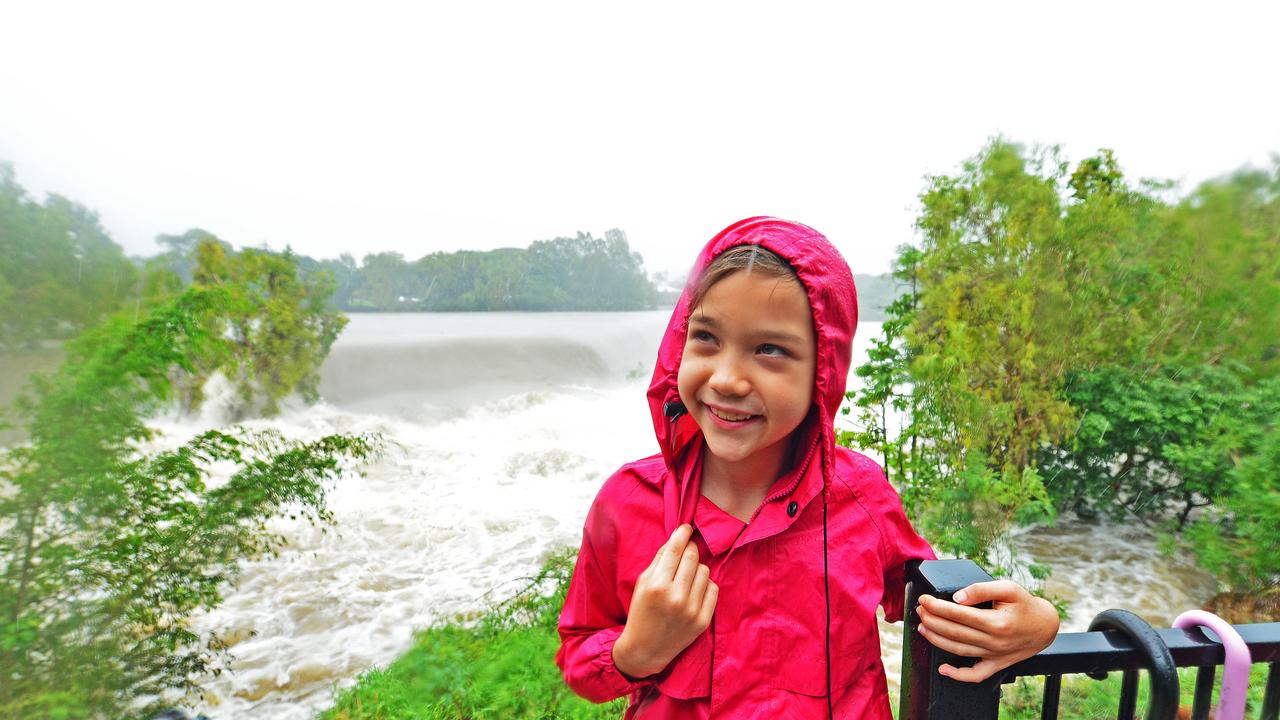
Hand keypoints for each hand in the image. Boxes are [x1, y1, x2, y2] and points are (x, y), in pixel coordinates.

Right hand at [613, 524, 717, 678]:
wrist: (646, 648)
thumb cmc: (641, 611)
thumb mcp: (643, 582)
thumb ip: (660, 560)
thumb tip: (678, 538)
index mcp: (656, 585)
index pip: (675, 550)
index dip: (682, 534)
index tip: (686, 527)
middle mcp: (675, 597)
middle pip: (693, 557)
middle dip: (690, 548)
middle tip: (686, 550)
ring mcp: (691, 610)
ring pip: (705, 571)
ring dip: (697, 568)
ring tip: (686, 575)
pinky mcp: (702, 621)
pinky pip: (713, 588)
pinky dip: (705, 585)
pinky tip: (694, 589)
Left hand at [915, 579, 1059, 682]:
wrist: (1046, 626)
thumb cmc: (1025, 605)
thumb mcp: (1008, 588)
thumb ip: (981, 589)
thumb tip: (957, 597)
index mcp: (996, 622)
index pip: (958, 614)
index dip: (937, 606)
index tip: (924, 599)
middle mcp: (994, 642)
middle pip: (954, 632)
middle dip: (932, 620)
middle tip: (920, 610)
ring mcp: (995, 656)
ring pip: (959, 651)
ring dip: (937, 640)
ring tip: (923, 628)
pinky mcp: (997, 664)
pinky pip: (976, 675)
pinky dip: (958, 675)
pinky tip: (943, 669)